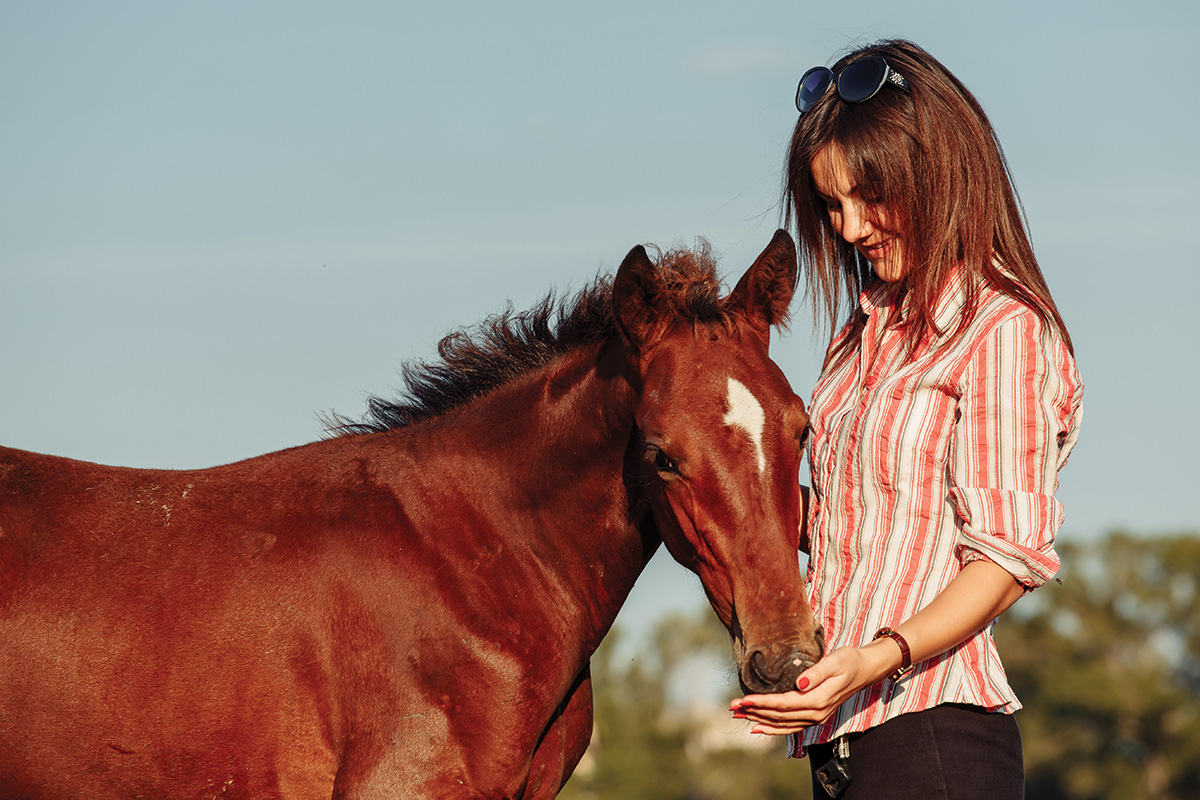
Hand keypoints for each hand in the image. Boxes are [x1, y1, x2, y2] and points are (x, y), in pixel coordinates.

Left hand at [729, 643, 892, 734]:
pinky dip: (773, 729)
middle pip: (779, 716)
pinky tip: (758, 727)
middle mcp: (815, 713)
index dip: (762, 702)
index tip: (743, 699)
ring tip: (739, 715)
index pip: (783, 704)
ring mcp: (815, 717)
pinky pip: (790, 727)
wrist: (865, 670)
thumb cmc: (848, 661)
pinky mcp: (814, 716)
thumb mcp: (834, 661)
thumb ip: (816, 673)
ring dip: (759, 720)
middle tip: (732, 706)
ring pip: (782, 724)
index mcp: (817, 700)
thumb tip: (799, 684)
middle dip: (754, 711)